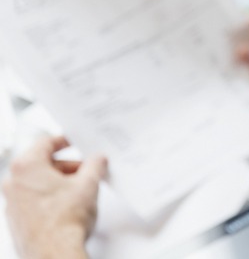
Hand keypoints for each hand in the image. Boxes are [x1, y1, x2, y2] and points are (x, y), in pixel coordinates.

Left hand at [2, 136, 106, 258]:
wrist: (54, 254)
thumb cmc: (64, 222)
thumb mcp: (89, 184)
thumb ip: (95, 165)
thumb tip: (98, 160)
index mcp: (26, 167)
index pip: (45, 142)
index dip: (64, 140)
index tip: (73, 141)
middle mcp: (13, 183)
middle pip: (42, 164)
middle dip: (67, 166)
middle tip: (86, 170)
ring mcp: (12, 203)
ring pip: (38, 183)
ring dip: (59, 182)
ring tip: (80, 191)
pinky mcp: (16, 220)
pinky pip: (34, 200)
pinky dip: (50, 198)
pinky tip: (68, 207)